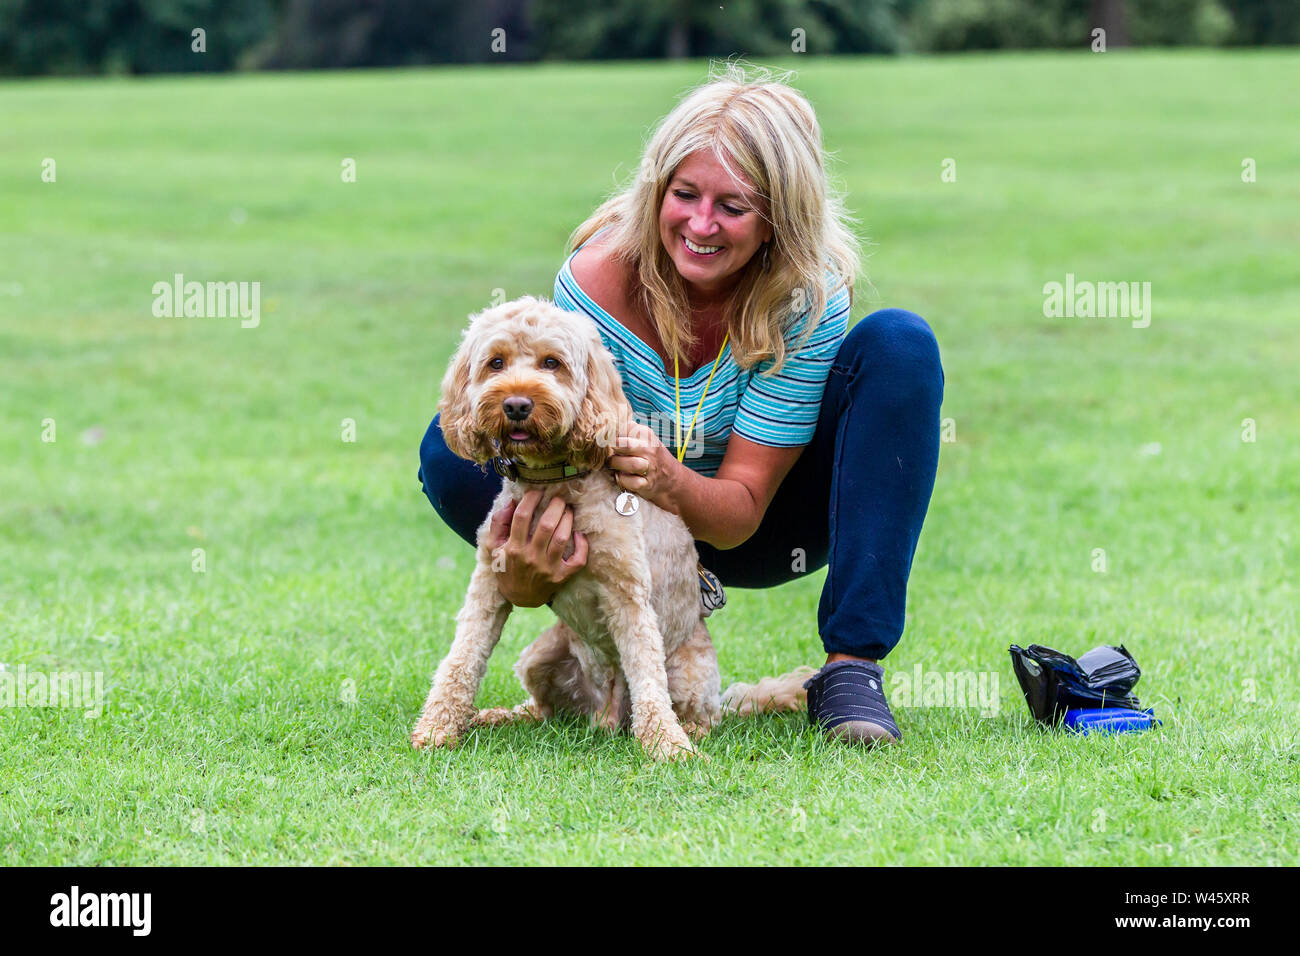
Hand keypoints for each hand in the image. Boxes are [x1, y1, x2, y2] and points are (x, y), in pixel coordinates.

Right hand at [487, 489, 587, 606]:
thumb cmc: (506, 568)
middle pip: (546, 525)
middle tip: (559, 498)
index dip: (531, 499)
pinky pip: (578, 560)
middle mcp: (531, 557)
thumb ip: (498, 523)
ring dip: (568, 520)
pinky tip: (579, 534)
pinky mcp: (561, 577)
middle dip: (555, 506)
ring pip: (562, 538)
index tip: (537, 491)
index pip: (522, 517)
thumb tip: (511, 502)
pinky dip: (582, 545)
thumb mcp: (493, 547)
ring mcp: (548, 568)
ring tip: (568, 510)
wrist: (518, 598)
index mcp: (513, 548)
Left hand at [608, 420, 675, 504]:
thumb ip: (627, 429)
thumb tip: (606, 421)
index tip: (602, 436)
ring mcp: (650, 467)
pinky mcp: (647, 484)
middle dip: (612, 448)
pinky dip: (622, 480)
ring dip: (616, 464)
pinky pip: (631, 482)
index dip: (610, 433)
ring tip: (612, 464)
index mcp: (646, 435)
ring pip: (630, 464)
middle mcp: (650, 450)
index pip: (625, 428)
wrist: (671, 477)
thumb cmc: (650, 455)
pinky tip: (619, 476)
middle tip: (606, 451)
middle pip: (626, 445)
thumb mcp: (643, 437)